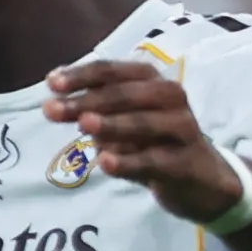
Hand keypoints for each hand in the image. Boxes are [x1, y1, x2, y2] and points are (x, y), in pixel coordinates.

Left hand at [41, 58, 246, 223]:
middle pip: (125, 94)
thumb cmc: (153, 143)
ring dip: (110, 124)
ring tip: (82, 125)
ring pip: (143, 124)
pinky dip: (128, 161)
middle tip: (52, 110)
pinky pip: (153, 160)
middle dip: (86, 101)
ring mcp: (181, 128)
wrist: (200, 178)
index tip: (51, 84)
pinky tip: (104, 162)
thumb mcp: (123, 122)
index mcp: (152, 81)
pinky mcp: (184, 162)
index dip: (82, 75)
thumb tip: (53, 103)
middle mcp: (170, 97)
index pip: (113, 71)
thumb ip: (92, 111)